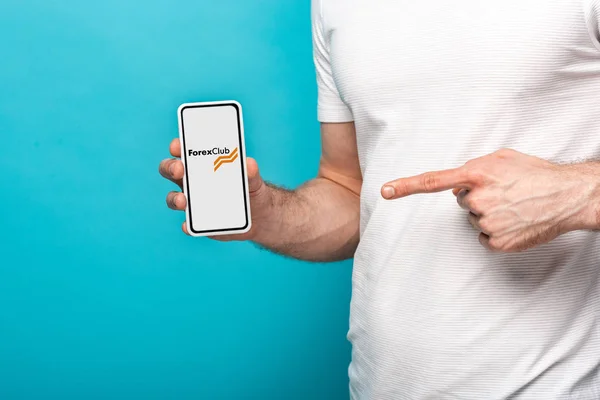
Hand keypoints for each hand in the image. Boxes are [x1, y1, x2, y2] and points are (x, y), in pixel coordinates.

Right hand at [159, 138, 268, 240]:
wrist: (260, 217)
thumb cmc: (251, 190)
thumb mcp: (254, 180)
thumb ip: (251, 173)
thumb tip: (249, 164)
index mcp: (204, 165)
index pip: (185, 151)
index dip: (177, 146)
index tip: (178, 146)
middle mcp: (193, 182)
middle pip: (172, 171)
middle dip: (171, 168)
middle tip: (179, 169)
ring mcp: (194, 203)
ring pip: (175, 199)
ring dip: (175, 198)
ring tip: (183, 201)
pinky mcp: (200, 223)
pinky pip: (189, 225)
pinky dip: (187, 225)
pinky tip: (189, 226)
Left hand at [381, 148, 596, 252]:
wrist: (568, 196)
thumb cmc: (535, 173)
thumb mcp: (502, 158)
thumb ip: (474, 167)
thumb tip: (458, 182)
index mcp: (475, 174)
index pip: (432, 181)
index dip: (406, 186)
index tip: (385, 191)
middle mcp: (476, 199)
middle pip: (461, 202)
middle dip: (477, 197)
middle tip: (504, 193)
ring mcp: (486, 223)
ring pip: (474, 220)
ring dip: (489, 214)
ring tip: (514, 206)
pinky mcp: (496, 242)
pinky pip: (484, 237)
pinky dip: (496, 232)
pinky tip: (515, 222)